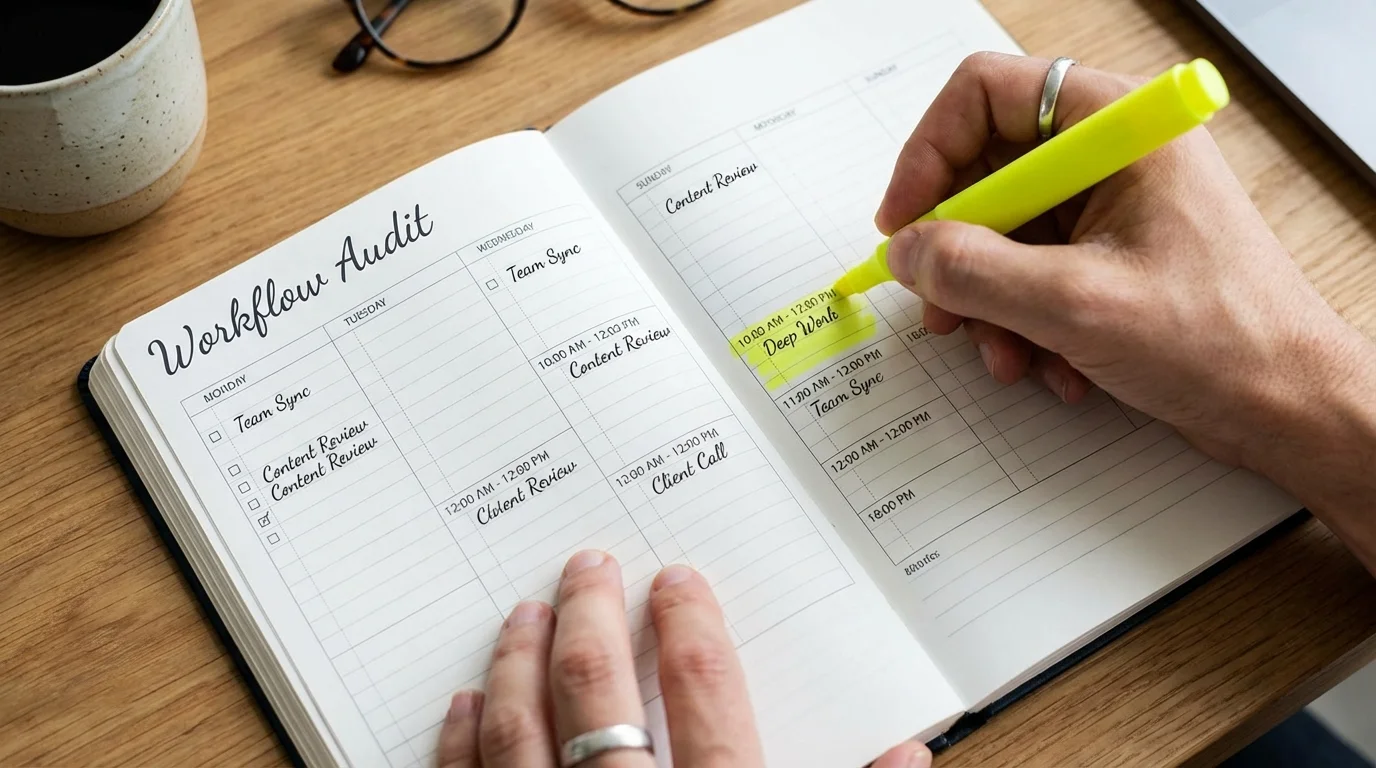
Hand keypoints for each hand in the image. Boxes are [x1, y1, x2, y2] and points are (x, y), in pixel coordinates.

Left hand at [436, 551, 932, 766]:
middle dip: (591, 621)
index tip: (676, 582)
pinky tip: (467, 703)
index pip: (702, 698)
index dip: (690, 628)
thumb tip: (913, 751)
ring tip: (524, 614)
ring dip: (521, 668)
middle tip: (589, 564)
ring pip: (519, 741)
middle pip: (597, 700)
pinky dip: (463, 746)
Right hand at [875, 52, 1375, 482]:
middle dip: (958, 251)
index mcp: (1117, 127)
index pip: (987, 95)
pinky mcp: (1109, 259)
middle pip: (987, 171)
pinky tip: (1049, 366)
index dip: (929, 155)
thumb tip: (907, 252)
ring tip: (1005, 355)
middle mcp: (1111, 156)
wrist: (1289, 407)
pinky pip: (1030, 275)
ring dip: (988, 303)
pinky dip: (1022, 323)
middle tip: (942, 306)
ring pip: (1002, 234)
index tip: (904, 224)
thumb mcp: (1074, 304)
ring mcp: (1110, 209)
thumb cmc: (1221, 340)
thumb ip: (973, 271)